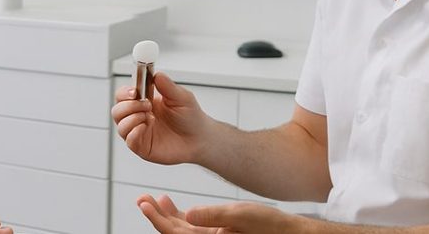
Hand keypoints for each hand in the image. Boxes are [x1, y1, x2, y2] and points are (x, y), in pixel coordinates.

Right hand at [111, 72, 211, 164]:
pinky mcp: (142, 146)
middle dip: (128, 105)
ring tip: (149, 116)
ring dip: (132, 118)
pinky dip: (133, 133)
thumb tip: (156, 74)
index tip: (134, 91)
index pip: (123, 95)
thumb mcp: (182, 97)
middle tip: (146, 104)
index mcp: (144, 102)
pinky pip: (128, 140)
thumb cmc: (190, 118)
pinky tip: (145, 128)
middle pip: (117, 109)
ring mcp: (139, 132)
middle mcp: (138, 116)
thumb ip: (168, 86)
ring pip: (120, 124)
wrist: (200, 139)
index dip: (124, 92)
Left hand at [139, 195, 304, 232]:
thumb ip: (213, 215)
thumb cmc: (269, 226)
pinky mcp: (215, 233)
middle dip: (156, 216)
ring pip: (179, 229)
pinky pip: (190, 227)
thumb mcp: (241, 215)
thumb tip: (188, 214)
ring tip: (151, 199)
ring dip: (165, 214)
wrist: (288, 232)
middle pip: (173, 232)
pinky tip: (169, 202)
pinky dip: (178, 215)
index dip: (158, 220)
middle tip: (140, 199)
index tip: (144, 204)